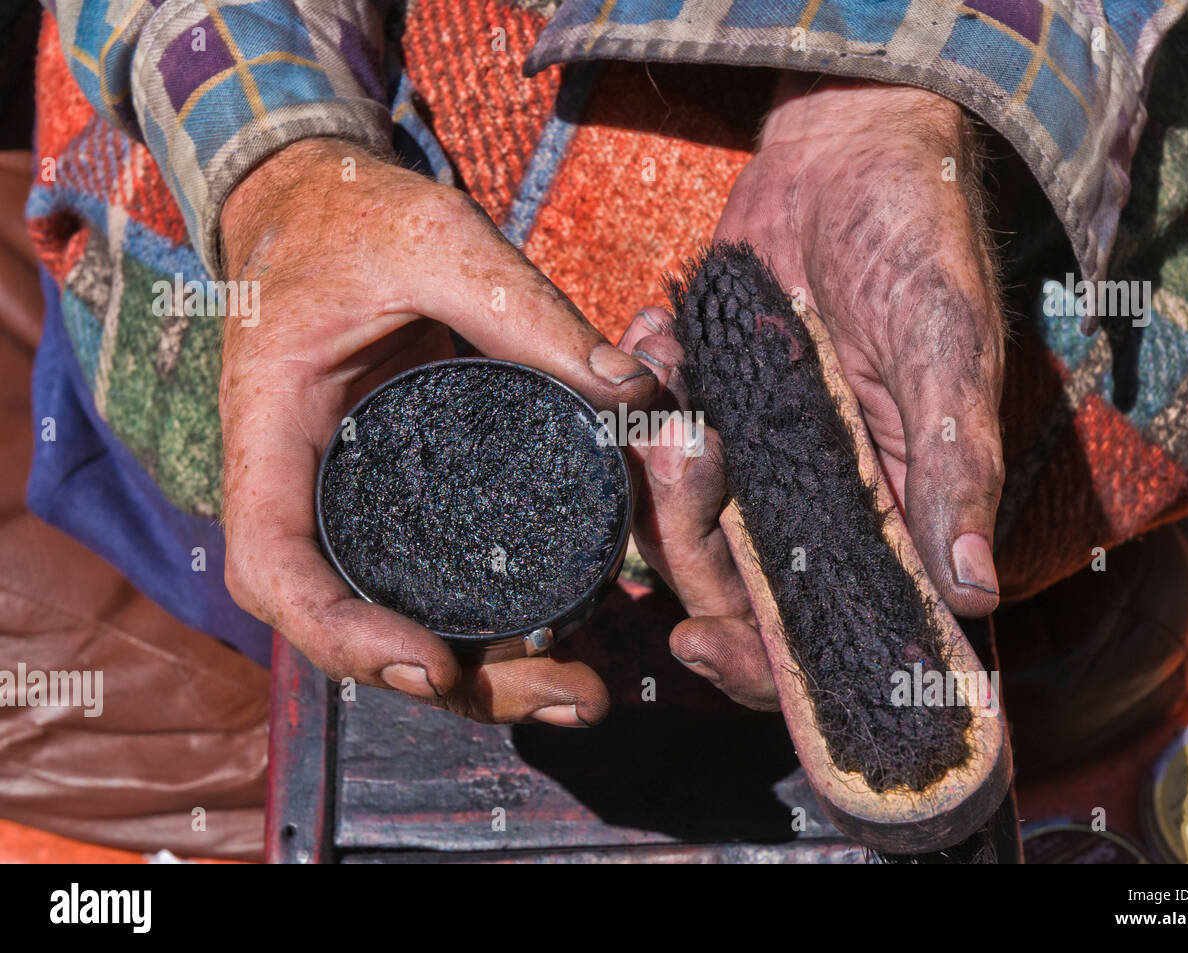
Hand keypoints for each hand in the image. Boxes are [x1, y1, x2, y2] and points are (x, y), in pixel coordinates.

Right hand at [219, 138, 658, 724]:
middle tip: (574, 696)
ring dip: (488, 671)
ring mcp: (353, 498)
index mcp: (274, 436)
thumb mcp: (434, 240)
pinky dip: (494, 618)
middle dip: (459, 684)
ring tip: (585, 687)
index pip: (278, 570)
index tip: (437, 665)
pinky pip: (435, 573)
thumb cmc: (351, 216)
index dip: (346, 638)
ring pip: (402, 615)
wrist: (317, 203)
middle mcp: (307, 488)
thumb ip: (525, 308)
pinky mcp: (400, 491)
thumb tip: (634, 393)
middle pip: (354, 627)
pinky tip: (569, 629)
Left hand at [623, 76, 1004, 709]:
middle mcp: (821, 507)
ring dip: (659, 466)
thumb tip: (975, 589)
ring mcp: (756, 462)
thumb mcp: (946, 351)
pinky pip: (647, 443)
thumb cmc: (919, 246)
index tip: (702, 643)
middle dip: (691, 539)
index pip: (837, 632)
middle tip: (691, 441)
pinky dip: (640, 398)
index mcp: (894, 516)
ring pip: (678, 524)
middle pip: (736, 590)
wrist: (848, 154)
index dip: (769, 664)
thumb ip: (953, 467)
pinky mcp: (708, 409)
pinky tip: (660, 336)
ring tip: (673, 372)